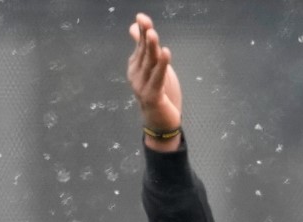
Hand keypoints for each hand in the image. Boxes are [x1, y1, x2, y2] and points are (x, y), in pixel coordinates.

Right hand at [126, 13, 183, 149]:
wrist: (160, 123)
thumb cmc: (159, 93)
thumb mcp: (154, 68)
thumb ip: (146, 49)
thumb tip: (136, 28)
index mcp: (136, 66)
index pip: (141, 46)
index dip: (143, 31)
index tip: (142, 17)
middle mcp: (135, 74)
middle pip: (143, 52)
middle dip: (146, 36)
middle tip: (146, 21)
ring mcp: (142, 85)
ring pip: (149, 63)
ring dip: (152, 48)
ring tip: (154, 34)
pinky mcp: (152, 95)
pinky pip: (158, 77)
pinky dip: (162, 65)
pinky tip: (166, 53)